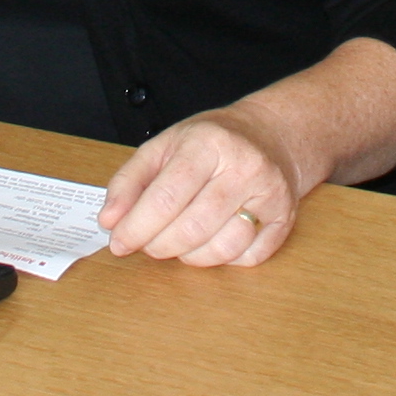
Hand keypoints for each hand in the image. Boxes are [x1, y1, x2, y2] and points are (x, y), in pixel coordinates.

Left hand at [98, 107, 306, 266]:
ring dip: (189, 256)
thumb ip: (129, 181)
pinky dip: (222, 260)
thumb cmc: (211, 143)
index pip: (166, 197)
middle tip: (148, 243)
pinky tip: (212, 241)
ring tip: (179, 241)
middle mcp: (244, 166)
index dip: (137, 227)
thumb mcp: (163, 146)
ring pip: (221, 248)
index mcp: (208, 143)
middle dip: (159, 245)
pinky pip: (247, 259)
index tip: (119, 243)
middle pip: (192, 227)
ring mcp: (270, 194)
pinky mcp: (284, 218)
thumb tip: (110, 221)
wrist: (270, 136)